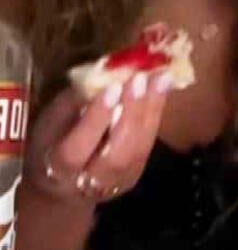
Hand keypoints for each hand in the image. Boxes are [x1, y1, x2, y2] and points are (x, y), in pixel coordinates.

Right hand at [23, 72, 171, 203]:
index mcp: (58, 169)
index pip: (78, 148)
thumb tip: (101, 76)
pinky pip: (149, 143)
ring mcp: (118, 180)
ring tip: (160, 79)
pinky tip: (162, 90)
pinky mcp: (137, 172)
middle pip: (117, 155)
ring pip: (139, 149)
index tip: (113, 87)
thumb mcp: (48, 123)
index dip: (96, 119)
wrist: (62, 187)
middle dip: (132, 115)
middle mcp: (90, 182)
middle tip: (141, 79)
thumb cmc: (50, 144)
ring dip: (152, 111)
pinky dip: (157, 115)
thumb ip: (72, 103)